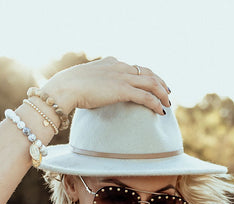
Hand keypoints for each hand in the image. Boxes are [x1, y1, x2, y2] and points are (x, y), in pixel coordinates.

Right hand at [41, 57, 169, 116]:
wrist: (65, 88)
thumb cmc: (69, 88)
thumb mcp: (85, 82)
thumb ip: (95, 84)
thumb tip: (93, 94)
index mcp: (111, 62)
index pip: (135, 67)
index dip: (147, 76)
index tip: (154, 84)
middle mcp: (119, 67)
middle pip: (147, 73)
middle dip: (160, 83)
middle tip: (167, 93)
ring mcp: (122, 77)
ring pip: (151, 83)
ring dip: (162, 94)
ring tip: (167, 104)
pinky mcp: (122, 90)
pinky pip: (146, 96)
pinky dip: (156, 103)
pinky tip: (161, 111)